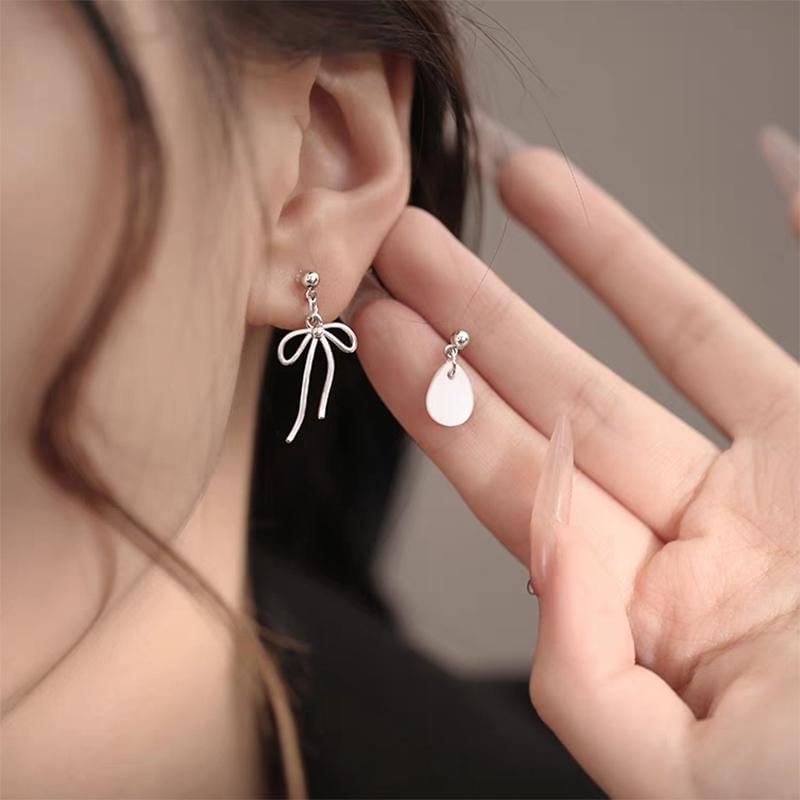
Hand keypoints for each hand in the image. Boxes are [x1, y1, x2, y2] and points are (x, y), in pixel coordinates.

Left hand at [348, 134, 799, 797]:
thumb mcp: (680, 776)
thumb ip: (584, 682)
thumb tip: (543, 563)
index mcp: (647, 615)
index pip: (517, 487)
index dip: (443, 407)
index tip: (380, 331)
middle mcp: (700, 534)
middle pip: (563, 399)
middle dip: (479, 319)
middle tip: (404, 246)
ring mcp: (780, 478)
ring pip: (667, 339)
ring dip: (594, 253)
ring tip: (517, 176)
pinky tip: (768, 163)